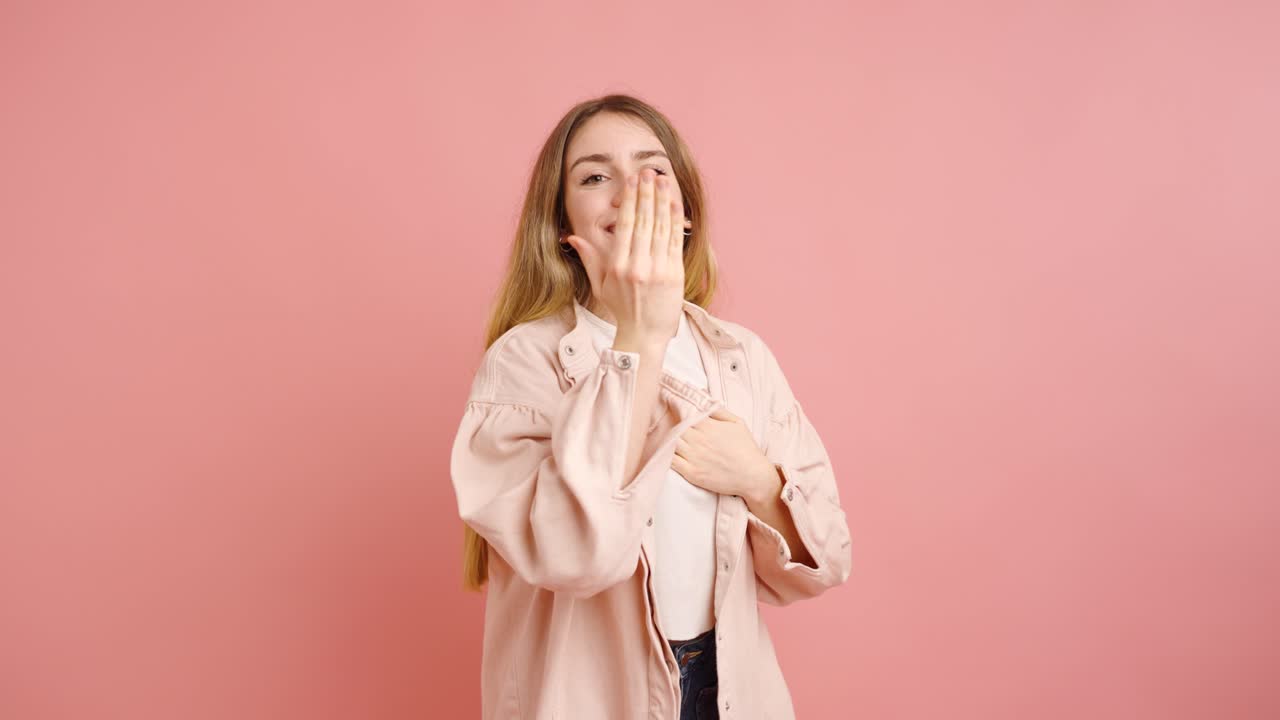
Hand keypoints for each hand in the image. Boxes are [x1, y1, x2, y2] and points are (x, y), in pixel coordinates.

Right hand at [564, 168, 684, 344]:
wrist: (645, 335)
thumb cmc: (622, 309)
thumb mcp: (600, 284)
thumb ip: (589, 258)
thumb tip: (572, 237)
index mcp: (617, 266)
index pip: (625, 225)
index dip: (630, 200)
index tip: (632, 181)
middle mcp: (637, 266)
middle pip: (644, 221)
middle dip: (647, 193)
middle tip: (649, 172)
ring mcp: (657, 270)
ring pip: (661, 227)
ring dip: (663, 200)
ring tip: (664, 179)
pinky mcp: (674, 274)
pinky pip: (675, 241)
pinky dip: (676, 221)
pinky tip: (675, 203)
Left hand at [671, 407, 776, 499]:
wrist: (753, 476)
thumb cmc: (746, 448)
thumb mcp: (737, 423)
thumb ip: (718, 410)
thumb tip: (703, 395)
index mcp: (708, 426)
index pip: (684, 414)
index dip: (678, 412)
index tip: (675, 411)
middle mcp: (698, 441)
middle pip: (675, 428)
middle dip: (673, 427)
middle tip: (671, 427)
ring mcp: (694, 457)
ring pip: (671, 443)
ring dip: (669, 441)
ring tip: (670, 440)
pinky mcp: (692, 473)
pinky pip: (671, 462)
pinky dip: (667, 456)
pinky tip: (669, 454)